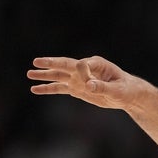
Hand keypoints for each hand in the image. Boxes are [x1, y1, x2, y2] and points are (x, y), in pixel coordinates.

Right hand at [28, 56, 145, 111]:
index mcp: (96, 64)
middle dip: (51, 63)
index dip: (82, 73)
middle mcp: (85, 68)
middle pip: (65, 65)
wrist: (129, 95)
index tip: (89, 85)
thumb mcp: (118, 90)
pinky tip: (35, 89)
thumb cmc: (127, 89)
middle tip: (36, 62)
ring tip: (29, 74)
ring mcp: (80, 78)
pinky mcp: (78, 89)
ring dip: (45, 75)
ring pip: (59, 76)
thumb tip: (88, 86)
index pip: (82, 65)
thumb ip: (103, 87)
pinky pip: (60, 88)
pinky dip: (49, 88)